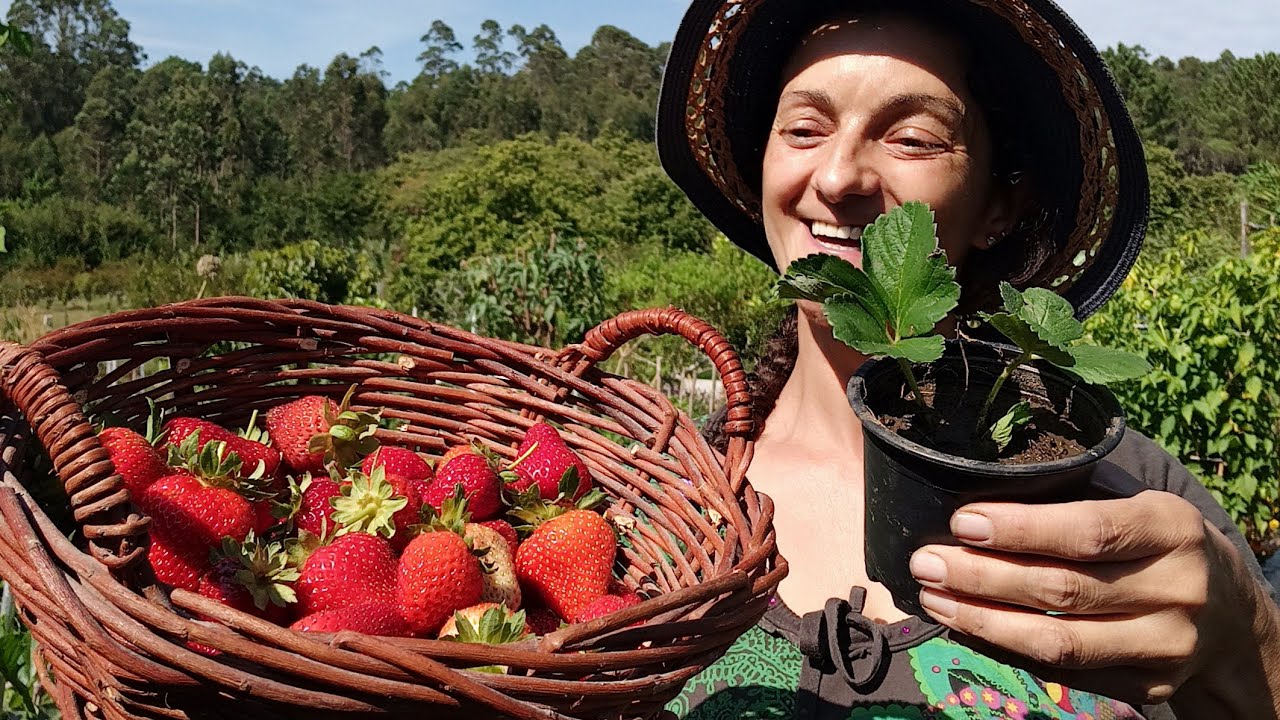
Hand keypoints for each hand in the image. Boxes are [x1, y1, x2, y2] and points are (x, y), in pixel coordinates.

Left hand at [908, 489, 1279, 711]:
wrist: (1234, 619)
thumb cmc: (1161, 546)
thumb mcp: (1142, 508)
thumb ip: (1079, 503)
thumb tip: (977, 500)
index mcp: (1171, 527)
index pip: (1087, 531)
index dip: (1019, 530)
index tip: (962, 522)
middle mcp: (1176, 588)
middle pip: (1061, 589)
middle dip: (980, 576)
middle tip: (926, 562)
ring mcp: (1166, 645)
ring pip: (1058, 641)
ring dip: (982, 621)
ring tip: (933, 598)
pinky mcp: (1150, 687)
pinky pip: (1064, 673)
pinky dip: (1008, 650)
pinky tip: (968, 628)